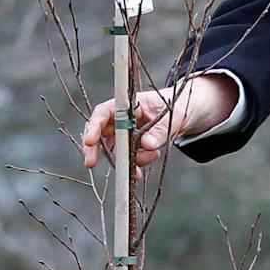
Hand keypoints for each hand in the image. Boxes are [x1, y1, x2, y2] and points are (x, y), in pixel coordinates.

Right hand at [81, 75, 237, 170]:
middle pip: (99, 133)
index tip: (89, 141)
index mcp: (126, 105)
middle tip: (90, 164)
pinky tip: (150, 160)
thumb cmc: (174, 108)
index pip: (103, 112)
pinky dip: (135, 165)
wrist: (180, 115)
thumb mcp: (172, 116)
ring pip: (114, 151)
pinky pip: (126, 160)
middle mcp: (120, 119)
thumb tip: (147, 145)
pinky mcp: (130, 147)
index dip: (94, 126)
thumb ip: (159, 130)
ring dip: (127, 159)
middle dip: (93, 149)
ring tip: (152, 155)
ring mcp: (123, 134)